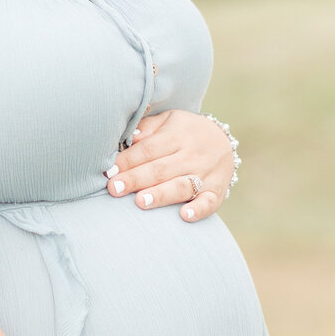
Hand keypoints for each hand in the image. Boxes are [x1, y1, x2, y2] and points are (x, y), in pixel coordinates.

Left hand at [103, 108, 235, 221]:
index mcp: (176, 136)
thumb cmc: (186, 132)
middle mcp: (190, 156)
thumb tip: (129, 138)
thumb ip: (148, 127)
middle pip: (160, 169)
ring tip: (141, 201)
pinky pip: (208, 202)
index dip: (128, 160)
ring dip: (161, 194)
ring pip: (181, 186)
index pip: (148, 149)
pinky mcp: (216, 192)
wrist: (225, 141)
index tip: (110, 171)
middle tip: (114, 188)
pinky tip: (185, 216)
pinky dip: (198, 210)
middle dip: (136, 179)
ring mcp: (204, 174)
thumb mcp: (169, 120)